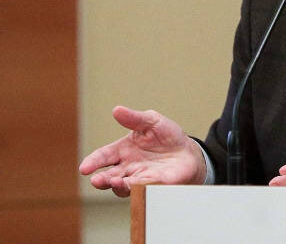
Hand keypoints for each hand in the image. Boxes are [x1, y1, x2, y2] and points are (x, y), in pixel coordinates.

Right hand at [78, 106, 206, 196]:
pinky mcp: (155, 185)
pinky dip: (140, 188)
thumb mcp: (152, 121)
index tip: (85, 168)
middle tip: (97, 180)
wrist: (188, 151)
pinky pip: (145, 189)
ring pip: (123, 187)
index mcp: (123, 150)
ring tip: (116, 181)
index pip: (103, 156)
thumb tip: (117, 110)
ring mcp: (140, 178)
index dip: (93, 162)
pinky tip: (138, 184)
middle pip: (109, 176)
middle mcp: (128, 167)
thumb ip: (135, 118)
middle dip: (101, 179)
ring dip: (118, 186)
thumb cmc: (167, 136)